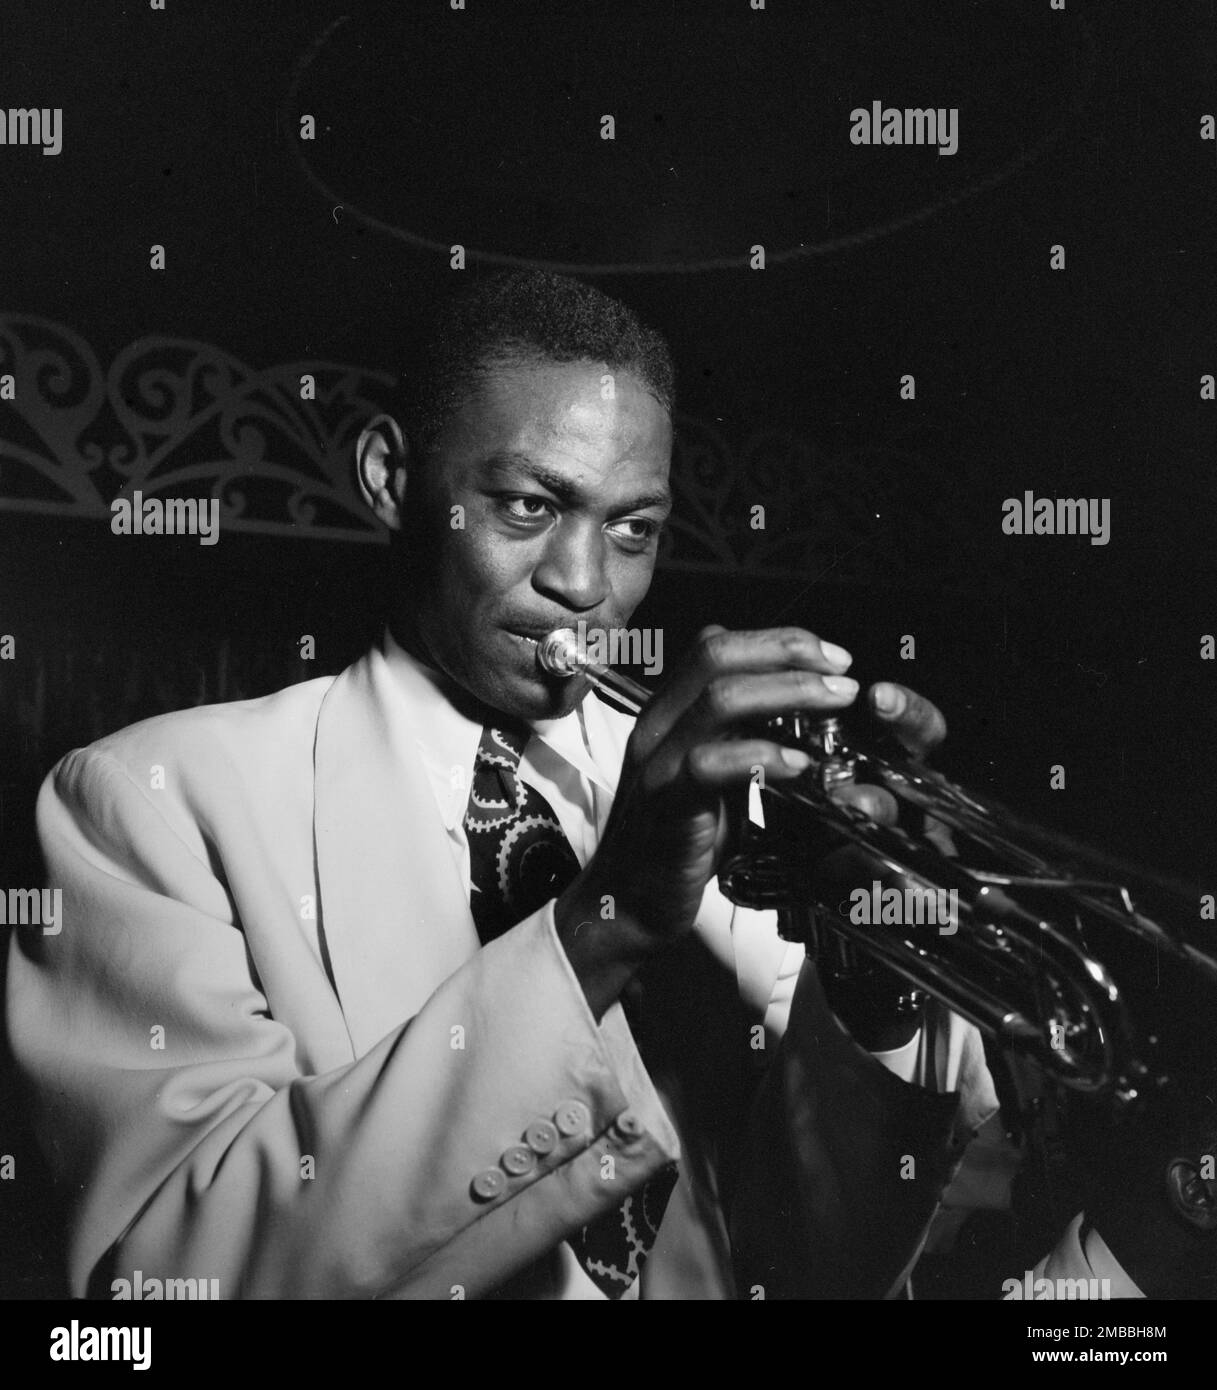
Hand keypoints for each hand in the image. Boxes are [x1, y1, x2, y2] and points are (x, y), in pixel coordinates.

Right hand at [557, 625, 862, 1013]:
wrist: (627, 902)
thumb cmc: (678, 843)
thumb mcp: (717, 780)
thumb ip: (747, 743)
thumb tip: (806, 720)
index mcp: (669, 712)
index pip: (717, 645)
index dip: (778, 641)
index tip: (831, 659)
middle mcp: (657, 725)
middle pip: (717, 654)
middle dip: (788, 652)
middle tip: (844, 673)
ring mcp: (656, 761)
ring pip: (718, 699)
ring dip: (788, 692)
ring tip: (836, 704)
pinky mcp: (665, 802)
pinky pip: (710, 764)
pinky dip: (763, 757)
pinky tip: (801, 767)